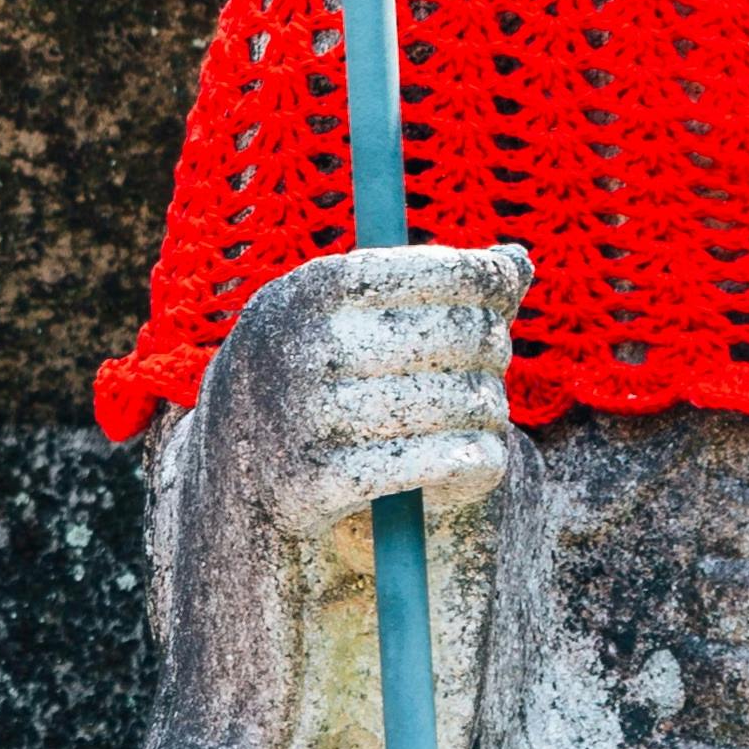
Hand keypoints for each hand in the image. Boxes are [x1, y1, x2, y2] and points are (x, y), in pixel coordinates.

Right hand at [224, 243, 531, 536]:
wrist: (231, 483)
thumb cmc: (316, 385)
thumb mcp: (350, 321)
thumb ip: (434, 289)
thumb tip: (517, 262)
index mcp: (308, 292)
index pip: (431, 269)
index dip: (484, 280)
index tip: (502, 295)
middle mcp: (301, 348)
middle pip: (455, 335)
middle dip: (490, 351)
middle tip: (491, 366)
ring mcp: (304, 419)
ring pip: (458, 403)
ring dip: (487, 414)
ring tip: (481, 417)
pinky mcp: (315, 486)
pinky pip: (442, 463)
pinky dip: (475, 463)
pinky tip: (473, 461)